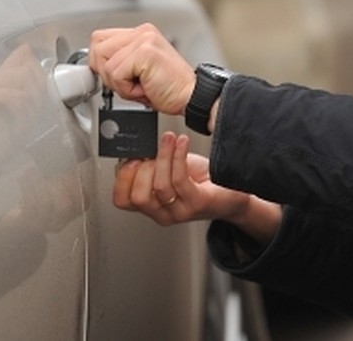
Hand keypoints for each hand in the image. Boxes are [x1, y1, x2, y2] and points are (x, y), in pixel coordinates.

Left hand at [88, 23, 194, 114]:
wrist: (191, 97)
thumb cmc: (169, 88)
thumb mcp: (139, 70)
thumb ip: (119, 61)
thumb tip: (95, 65)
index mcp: (141, 33)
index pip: (101, 39)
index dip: (101, 61)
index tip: (114, 77)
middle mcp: (142, 32)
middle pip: (97, 47)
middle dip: (106, 73)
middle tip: (128, 83)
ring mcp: (143, 39)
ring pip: (105, 63)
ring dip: (118, 84)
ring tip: (140, 86)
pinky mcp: (144, 52)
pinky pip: (116, 74)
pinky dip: (126, 89)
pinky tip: (144, 88)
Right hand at [114, 131, 281, 243]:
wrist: (231, 192)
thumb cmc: (200, 180)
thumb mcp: (168, 169)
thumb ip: (150, 163)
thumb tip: (135, 148)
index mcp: (151, 205)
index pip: (122, 201)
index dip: (122, 178)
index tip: (131, 157)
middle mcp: (163, 213)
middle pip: (138, 198)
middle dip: (141, 169)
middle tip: (151, 151)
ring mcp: (180, 211)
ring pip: (160, 187)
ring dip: (163, 157)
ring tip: (169, 139)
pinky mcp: (197, 204)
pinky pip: (180, 180)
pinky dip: (178, 156)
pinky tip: (181, 143)